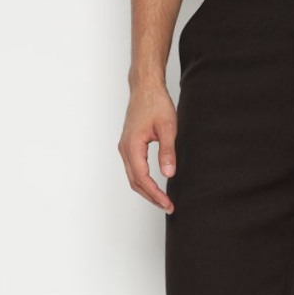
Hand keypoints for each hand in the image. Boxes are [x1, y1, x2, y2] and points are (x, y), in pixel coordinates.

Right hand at [118, 83, 176, 213]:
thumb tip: (168, 173)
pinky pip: (134, 169)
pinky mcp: (129, 145)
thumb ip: (167, 151)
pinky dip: (144, 181)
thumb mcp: (168, 127)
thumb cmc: (155, 103)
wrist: (145, 87)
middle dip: (151, 197)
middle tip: (168, 207)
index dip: (155, 194)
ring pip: (133, 177)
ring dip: (147, 191)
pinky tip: (155, 186)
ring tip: (163, 201)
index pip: (143, 178)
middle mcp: (125, 149)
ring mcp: (125, 147)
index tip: (168, 203)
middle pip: (135, 182)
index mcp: (132, 146)